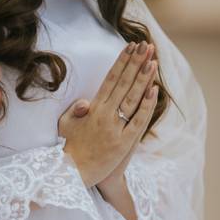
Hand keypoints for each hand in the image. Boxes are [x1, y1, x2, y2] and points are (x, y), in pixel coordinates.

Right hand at [59, 41, 158, 187]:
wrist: (71, 174)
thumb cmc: (67, 148)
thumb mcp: (65, 125)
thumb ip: (76, 110)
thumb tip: (86, 101)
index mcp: (92, 109)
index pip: (110, 79)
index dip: (121, 62)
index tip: (130, 47)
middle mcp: (104, 115)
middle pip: (124, 84)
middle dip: (136, 63)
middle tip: (146, 45)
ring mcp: (115, 128)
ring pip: (133, 98)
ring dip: (144, 78)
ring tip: (153, 60)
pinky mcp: (124, 143)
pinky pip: (139, 120)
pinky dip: (146, 105)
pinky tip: (154, 90)